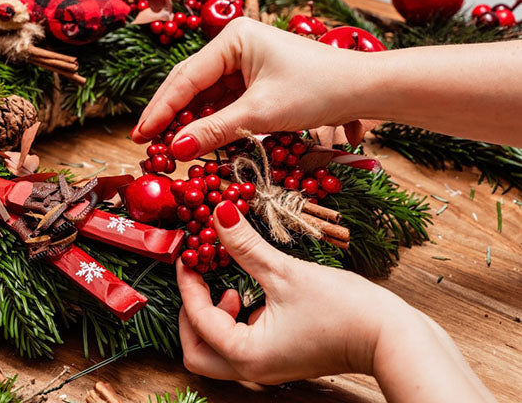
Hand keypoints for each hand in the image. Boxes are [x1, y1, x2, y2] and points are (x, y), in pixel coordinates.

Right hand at [132, 18, 367, 159]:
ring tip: (168, 147)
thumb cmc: (317, 90)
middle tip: (145, 142)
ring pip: (206, 95)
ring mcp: (246, 61)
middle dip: (170, 114)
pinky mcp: (256, 79)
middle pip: (190, 83)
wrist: (364, 89)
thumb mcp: (261, 114)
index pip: (186, 77)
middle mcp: (236, 44)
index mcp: (234, 38)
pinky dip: (211, 122)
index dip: (161, 109)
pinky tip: (197, 141)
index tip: (141, 135)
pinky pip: (224, 101)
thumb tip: (175, 150)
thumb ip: (215, 131)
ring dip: (190, 121)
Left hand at [178, 201, 494, 401]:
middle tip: (199, 281)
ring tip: (230, 286)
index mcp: (246, 354)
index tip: (187, 255)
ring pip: (218, 352)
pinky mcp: (282, 360)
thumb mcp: (285, 272)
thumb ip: (245, 244)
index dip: (188, 283)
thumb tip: (218, 212)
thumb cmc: (344, 309)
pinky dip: (235, 322)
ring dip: (213, 319)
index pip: (198, 319)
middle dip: (191, 315)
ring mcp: (268, 368)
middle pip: (197, 352)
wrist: (393, 338)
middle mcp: (252, 369)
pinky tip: (254, 295)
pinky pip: (243, 346)